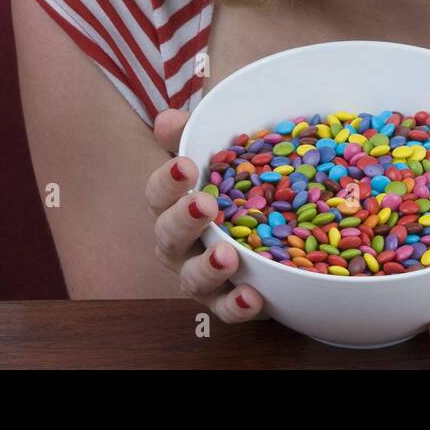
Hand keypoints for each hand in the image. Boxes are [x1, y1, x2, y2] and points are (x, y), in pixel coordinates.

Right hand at [144, 109, 268, 323]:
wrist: (271, 228)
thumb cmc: (234, 184)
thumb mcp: (222, 152)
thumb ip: (195, 134)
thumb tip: (167, 119)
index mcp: (174, 204)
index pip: (158, 192)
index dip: (168, 180)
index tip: (187, 166)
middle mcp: (180, 243)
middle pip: (168, 236)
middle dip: (183, 222)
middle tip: (205, 205)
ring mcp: (201, 275)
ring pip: (192, 279)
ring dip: (207, 269)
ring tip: (227, 256)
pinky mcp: (228, 301)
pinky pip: (226, 310)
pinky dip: (237, 306)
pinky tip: (254, 297)